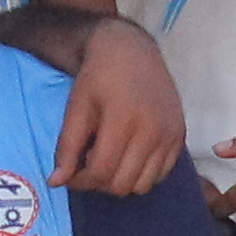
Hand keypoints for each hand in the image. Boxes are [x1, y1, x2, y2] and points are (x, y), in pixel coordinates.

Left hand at [46, 19, 186, 193]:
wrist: (131, 51)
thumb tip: (56, 183)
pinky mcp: (179, 136)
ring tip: (109, 160)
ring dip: (121, 181)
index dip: (80, 181)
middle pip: (123, 184)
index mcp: (124, 119)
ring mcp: (170, 134)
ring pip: (143, 185)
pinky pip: (161, 175)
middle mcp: (153, 130)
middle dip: (99, 183)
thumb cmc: (98, 77)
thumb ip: (67, 146)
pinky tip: (128, 156)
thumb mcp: (76, 107)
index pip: (101, 172)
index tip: (70, 175)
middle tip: (87, 166)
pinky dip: (142, 174)